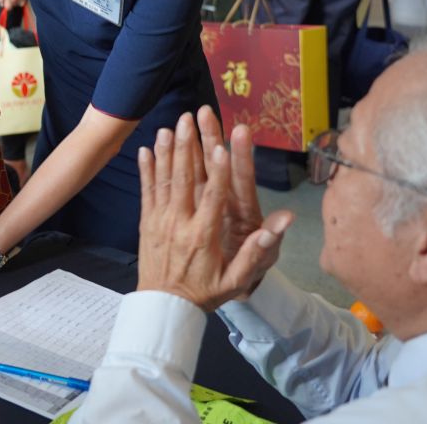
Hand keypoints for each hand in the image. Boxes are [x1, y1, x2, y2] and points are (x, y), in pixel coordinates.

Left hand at [136, 112, 293, 311]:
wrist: (164, 305)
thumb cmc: (204, 292)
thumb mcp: (236, 280)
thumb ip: (256, 253)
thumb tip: (280, 227)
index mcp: (204, 235)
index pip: (214, 197)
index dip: (219, 171)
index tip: (221, 147)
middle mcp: (180, 223)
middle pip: (185, 179)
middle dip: (188, 147)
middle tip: (190, 121)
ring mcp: (160, 221)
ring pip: (163, 180)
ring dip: (166, 151)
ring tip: (170, 126)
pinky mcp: (146, 222)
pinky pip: (146, 191)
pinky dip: (146, 169)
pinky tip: (146, 149)